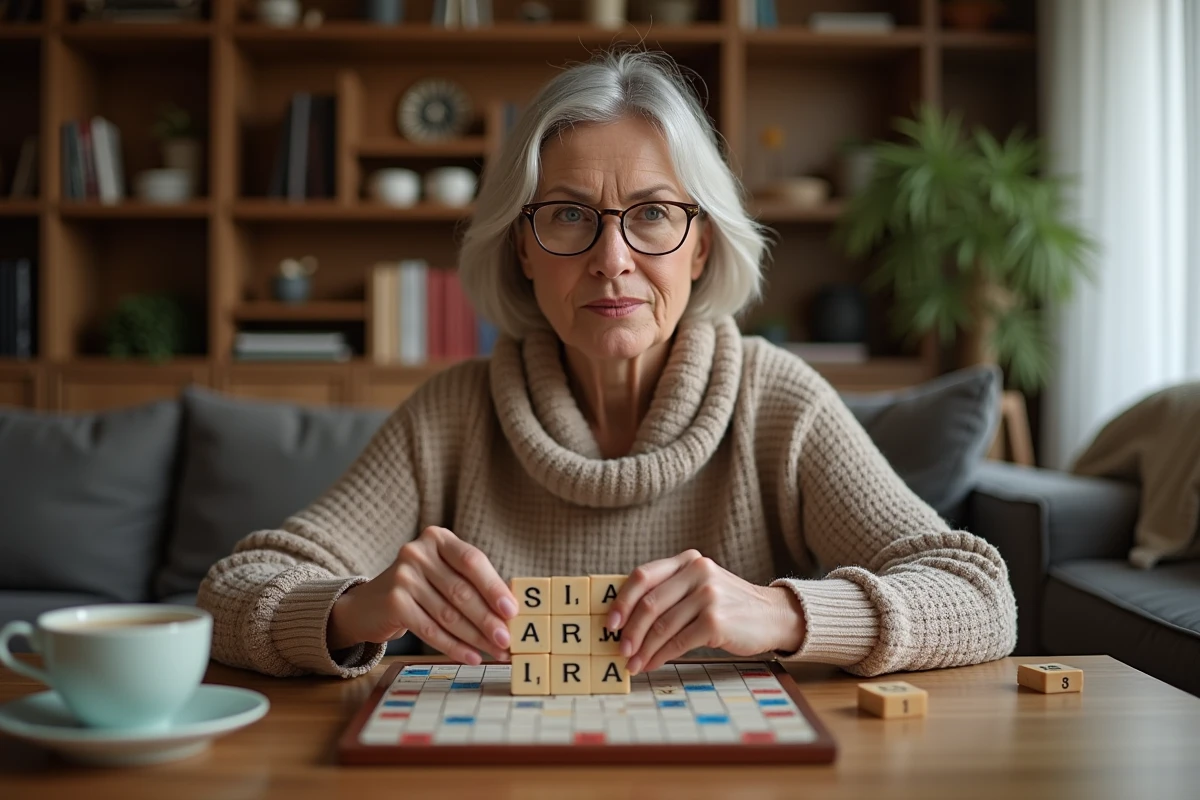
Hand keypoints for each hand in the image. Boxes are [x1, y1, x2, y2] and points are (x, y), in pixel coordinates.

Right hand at [326, 526, 517, 664]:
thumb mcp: (445, 574)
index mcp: (438, 538)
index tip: (513, 611)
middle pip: (461, 590)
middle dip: (488, 619)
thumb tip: (512, 610)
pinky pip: (431, 630)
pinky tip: (472, 657)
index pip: (472, 561)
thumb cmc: (420, 588)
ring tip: (496, 651)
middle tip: (508, 640)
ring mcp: (403, 576)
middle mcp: (418, 552)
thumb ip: (474, 584)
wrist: (369, 605)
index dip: (494, 587)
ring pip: (448, 614)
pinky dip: (454, 647)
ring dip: (476, 637)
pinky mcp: (394, 603)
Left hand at [606, 550, 805, 674]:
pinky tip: (653, 663)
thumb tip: (627, 619)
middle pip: (649, 603)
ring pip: (662, 626)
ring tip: (634, 663)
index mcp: (688, 560)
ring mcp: (708, 595)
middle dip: (630, 631)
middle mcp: (697, 572)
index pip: (643, 575)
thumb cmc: (730, 605)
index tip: (610, 623)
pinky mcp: (715, 620)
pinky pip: (678, 642)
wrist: (773, 616)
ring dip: (643, 649)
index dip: (621, 600)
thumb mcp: (701, 585)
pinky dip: (661, 655)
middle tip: (619, 650)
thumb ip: (671, 591)